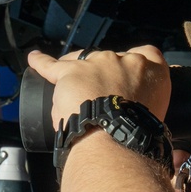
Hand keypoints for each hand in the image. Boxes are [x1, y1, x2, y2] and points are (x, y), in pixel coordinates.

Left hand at [26, 47, 170, 132]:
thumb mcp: (156, 116)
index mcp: (152, 71)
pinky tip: (34, 59)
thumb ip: (148, 104)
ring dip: (78, 73)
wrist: (115, 137)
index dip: (137, 62)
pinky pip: (51, 65)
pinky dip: (41, 62)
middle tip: (101, 97)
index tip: (131, 72)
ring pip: (83, 60)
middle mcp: (126, 60)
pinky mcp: (71, 71)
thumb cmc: (137, 133)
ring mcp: (97, 62)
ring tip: (72, 89)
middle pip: (112, 59)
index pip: (149, 54)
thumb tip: (135, 111)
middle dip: (106, 75)